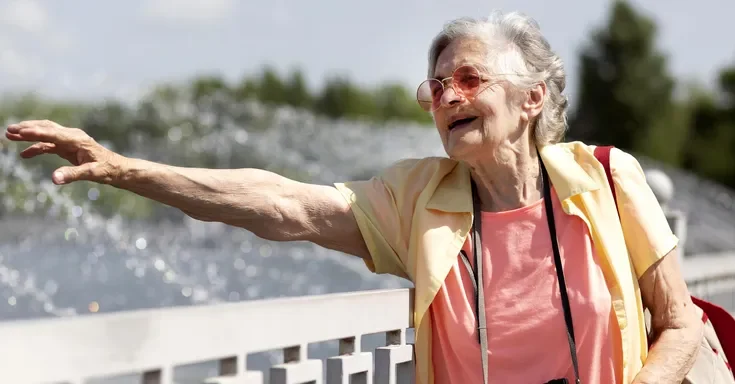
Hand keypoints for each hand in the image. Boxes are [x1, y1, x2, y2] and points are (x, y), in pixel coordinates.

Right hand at [5, 120, 123, 184]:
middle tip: (9, 130)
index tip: (19, 132)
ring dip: (29, 134)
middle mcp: (72, 136)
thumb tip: (54, 179)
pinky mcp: (68, 148)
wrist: (117, 169)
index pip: (53, 134)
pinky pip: (49, 145)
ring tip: (10, 136)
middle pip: (46, 128)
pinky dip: (36, 147)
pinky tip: (25, 154)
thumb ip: (72, 175)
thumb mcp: (91, 173)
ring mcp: (69, 141)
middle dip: (27, 128)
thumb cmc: (107, 169)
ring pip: (46, 134)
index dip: (35, 132)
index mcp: (77, 139)